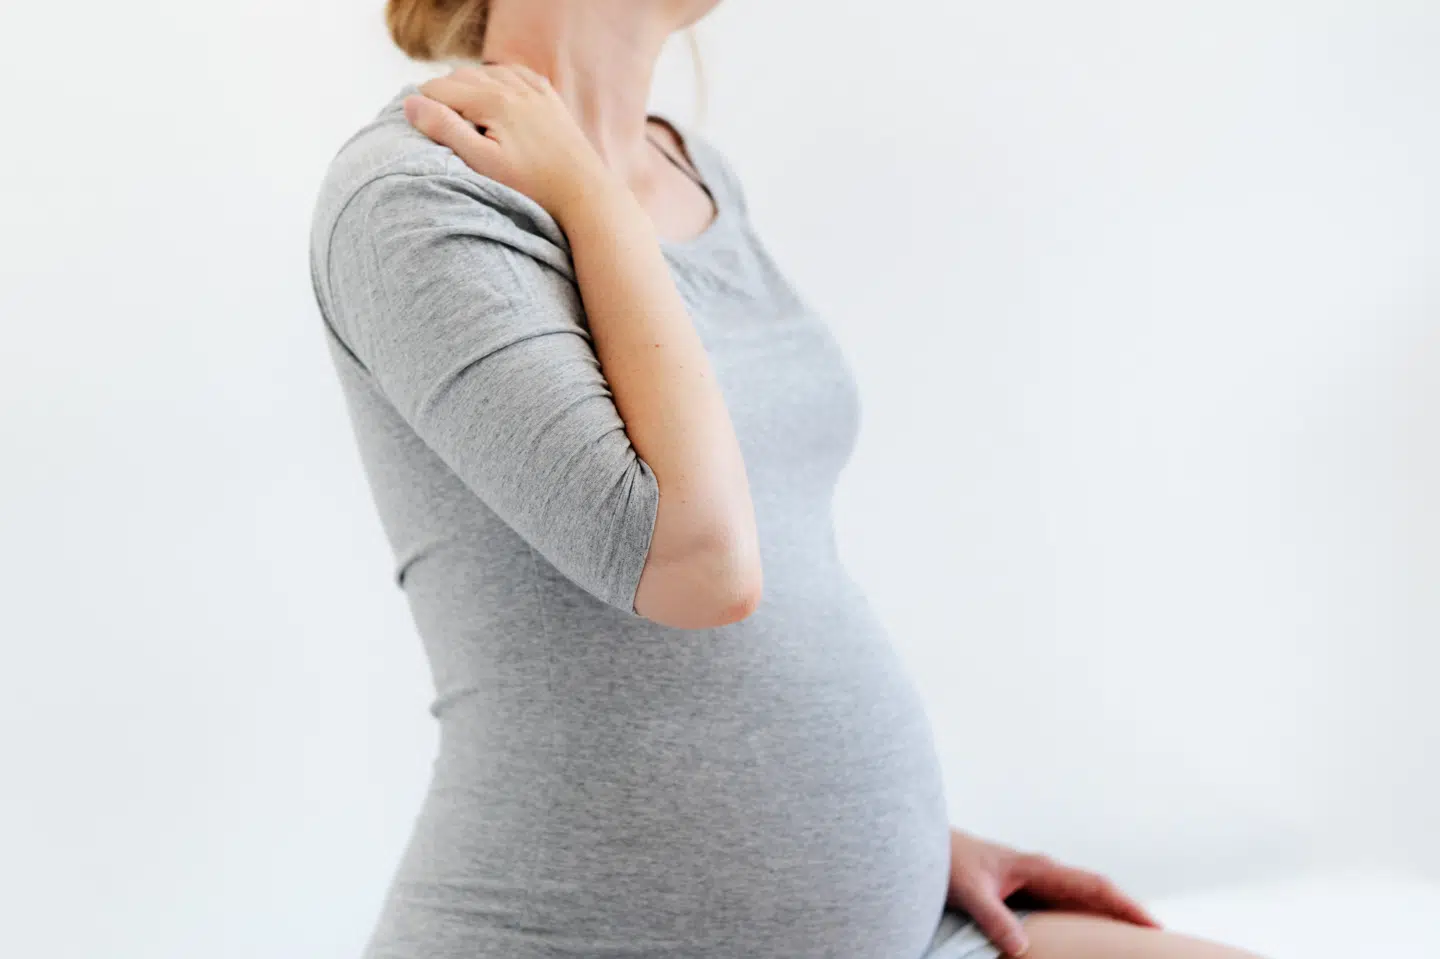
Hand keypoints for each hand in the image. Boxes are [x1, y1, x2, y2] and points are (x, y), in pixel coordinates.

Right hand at [402, 64, 618, 223]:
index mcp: (493, 100)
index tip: (417, 127)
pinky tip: (495, 99)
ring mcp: (534, 89)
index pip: (440, 88)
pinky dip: (499, 81)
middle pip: (461, 76)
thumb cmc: (532, 186)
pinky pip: (515, 75)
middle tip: (435, 123)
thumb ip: (445, 130)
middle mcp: (513, 86)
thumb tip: (410, 103)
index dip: (422, 105)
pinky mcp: (549, 98)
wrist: (584, 193)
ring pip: (487, 71)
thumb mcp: (482, 163)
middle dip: (443, 94)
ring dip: (469, 86)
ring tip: (462, 115)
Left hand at [946, 828, 1161, 956]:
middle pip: (1097, 894)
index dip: (1127, 906)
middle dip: (1129, 915)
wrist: (926, 845)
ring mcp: (1035, 881)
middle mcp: (1043, 872)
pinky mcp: (1023, 892)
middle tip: (1162, 943)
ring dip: (1108, 919)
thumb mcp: (968, 890)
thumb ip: (992, 917)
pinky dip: (1083, 922)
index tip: (1156, 927)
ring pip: (1082, 902)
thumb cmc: (946, 862)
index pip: (1094, 886)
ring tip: (1134, 946)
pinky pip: (1063, 909)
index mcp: (1038, 867)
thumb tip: (1020, 949)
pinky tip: (1089, 942)